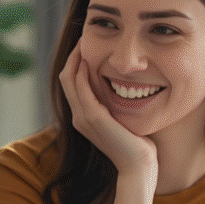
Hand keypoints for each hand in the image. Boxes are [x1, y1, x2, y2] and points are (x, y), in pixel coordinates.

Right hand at [59, 41, 157, 180]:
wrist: (139, 165)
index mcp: (83, 117)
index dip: (75, 63)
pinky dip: (82, 73)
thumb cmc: (137, 144)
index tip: (86, 46)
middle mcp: (78, 118)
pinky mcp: (93, 118)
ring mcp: (83, 118)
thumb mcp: (122, 120)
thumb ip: (116, 106)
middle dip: (72, 56)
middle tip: (83, 37)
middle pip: (65, 79)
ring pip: (69, 81)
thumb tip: (126, 88)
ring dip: (75, 59)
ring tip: (83, 43)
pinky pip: (81, 90)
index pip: (71, 84)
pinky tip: (88, 60)